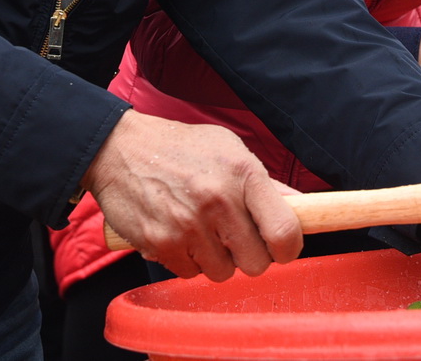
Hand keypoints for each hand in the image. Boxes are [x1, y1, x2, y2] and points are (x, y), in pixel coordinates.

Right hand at [80, 110, 300, 281]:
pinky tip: (177, 231)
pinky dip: (186, 259)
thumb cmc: (180, 148)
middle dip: (248, 255)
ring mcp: (188, 225)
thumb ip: (264, 184)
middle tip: (233, 236)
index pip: (285, 231)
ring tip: (200, 228)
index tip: (281, 247)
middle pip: (256, 264)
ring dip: (215, 258)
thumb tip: (301, 207)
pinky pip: (189, 273)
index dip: (288, 248)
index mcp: (243, 174)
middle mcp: (218, 201)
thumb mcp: (228, 149)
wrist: (119, 148)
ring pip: (222, 272)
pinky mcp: (161, 243)